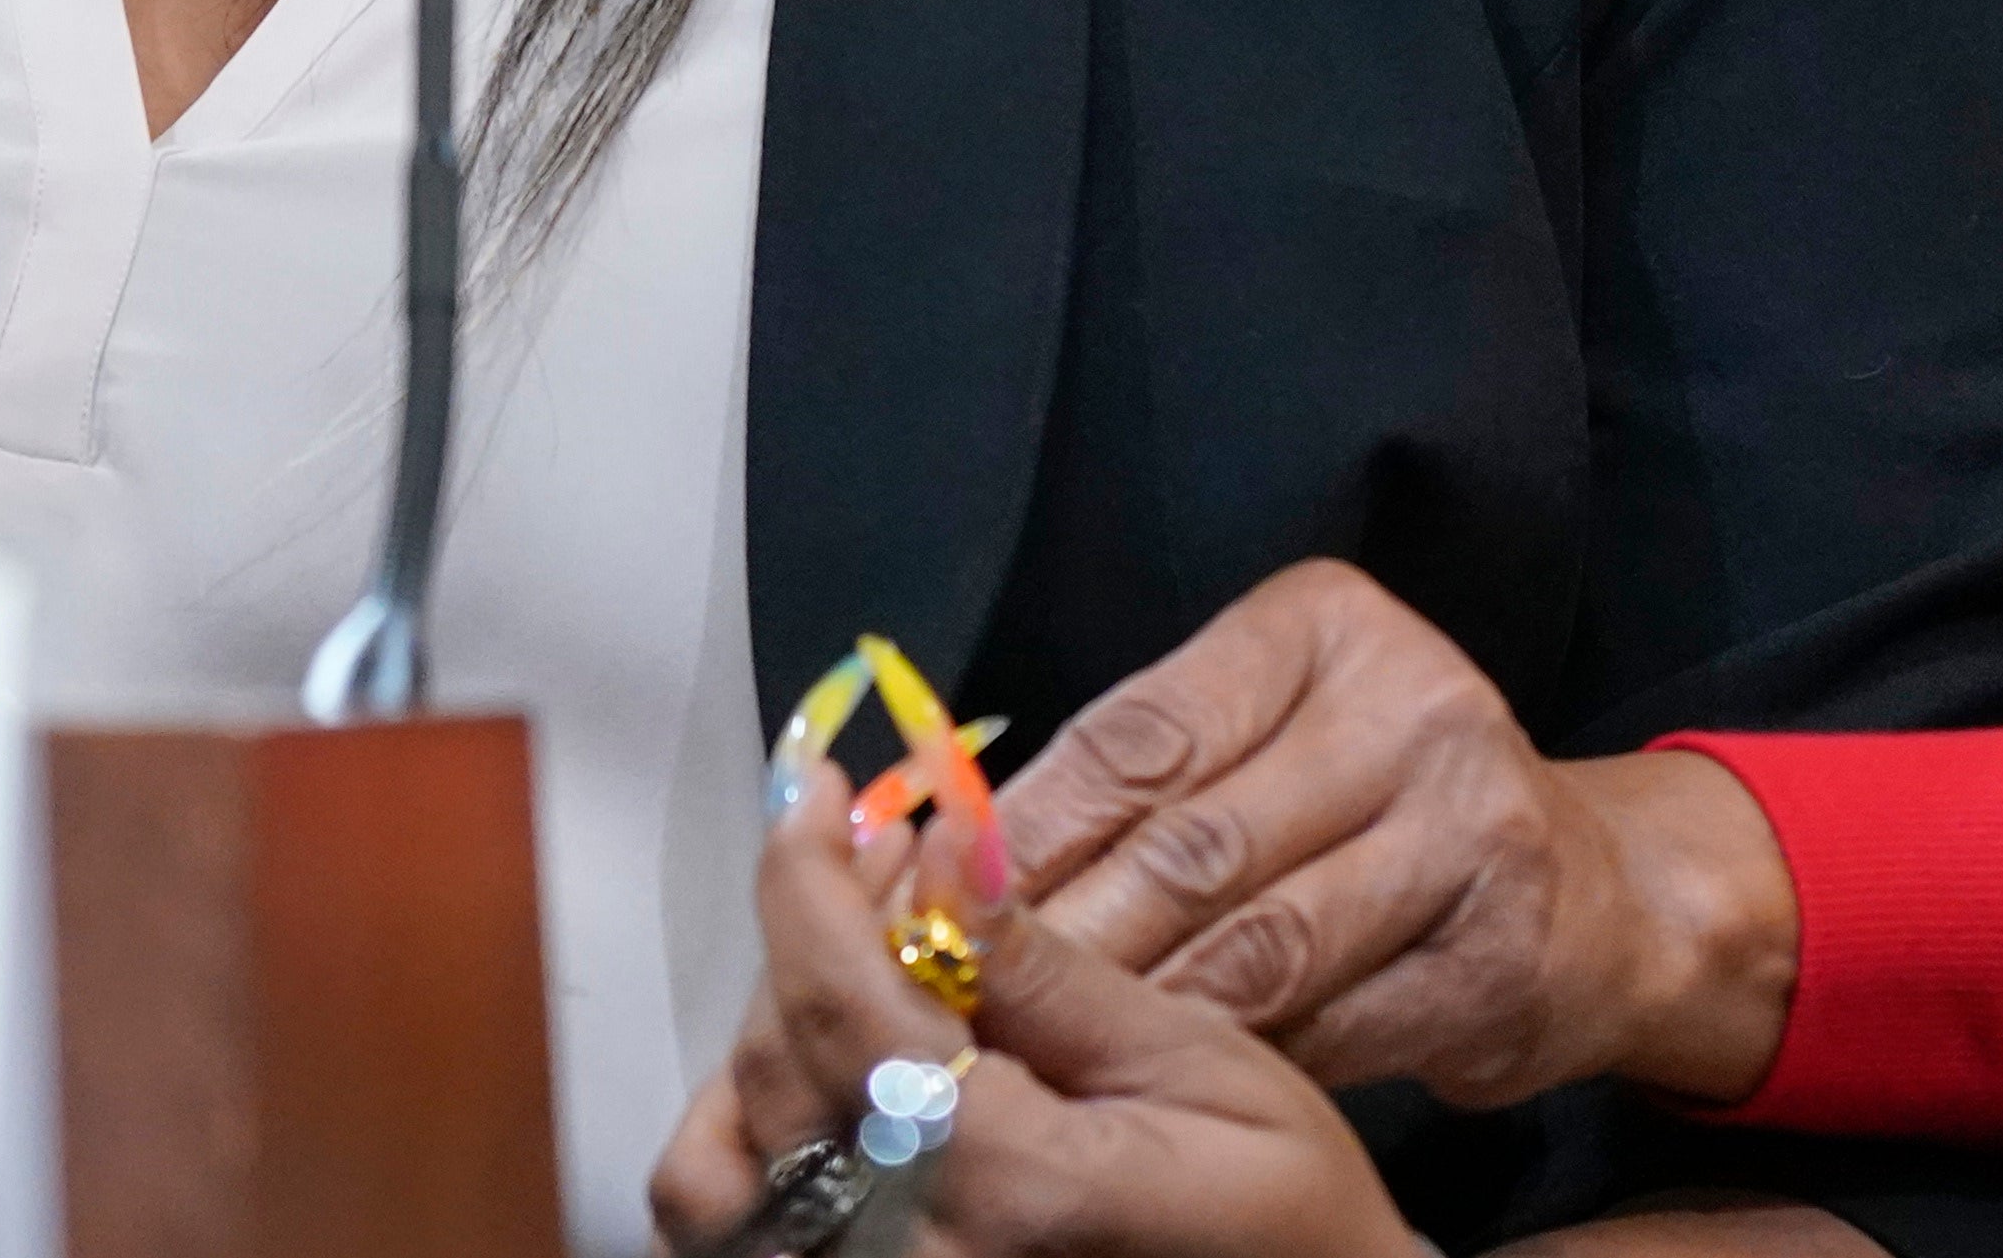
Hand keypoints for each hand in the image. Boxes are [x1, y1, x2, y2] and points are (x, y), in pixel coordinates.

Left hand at [651, 793, 1417, 1257]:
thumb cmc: (1282, 1221)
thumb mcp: (1204, 1069)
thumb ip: (1053, 968)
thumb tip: (946, 842)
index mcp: (1005, 1185)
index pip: (842, 1006)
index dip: (808, 878)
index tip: (816, 789)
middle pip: (777, 1062)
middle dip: (812, 928)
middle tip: (885, 846)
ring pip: (720, 1159)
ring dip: (767, 1034)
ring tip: (857, 960)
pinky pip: (737, 1231)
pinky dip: (747, 1139)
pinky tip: (832, 1073)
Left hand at [993, 560, 1798, 1105]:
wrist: (1594, 897)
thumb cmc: (1380, 806)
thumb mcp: (1269, 740)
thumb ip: (1138, 780)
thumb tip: (946, 853)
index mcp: (1328, 628)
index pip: (1140, 734)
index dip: (1022, 832)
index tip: (926, 900)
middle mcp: (1415, 707)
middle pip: (1191, 848)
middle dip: (1062, 942)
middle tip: (957, 1007)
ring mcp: (1474, 830)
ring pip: (1256, 949)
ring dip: (1136, 1017)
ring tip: (1043, 1058)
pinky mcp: (1499, 954)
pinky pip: (1330, 1027)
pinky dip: (1240, 1065)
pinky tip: (1171, 1089)